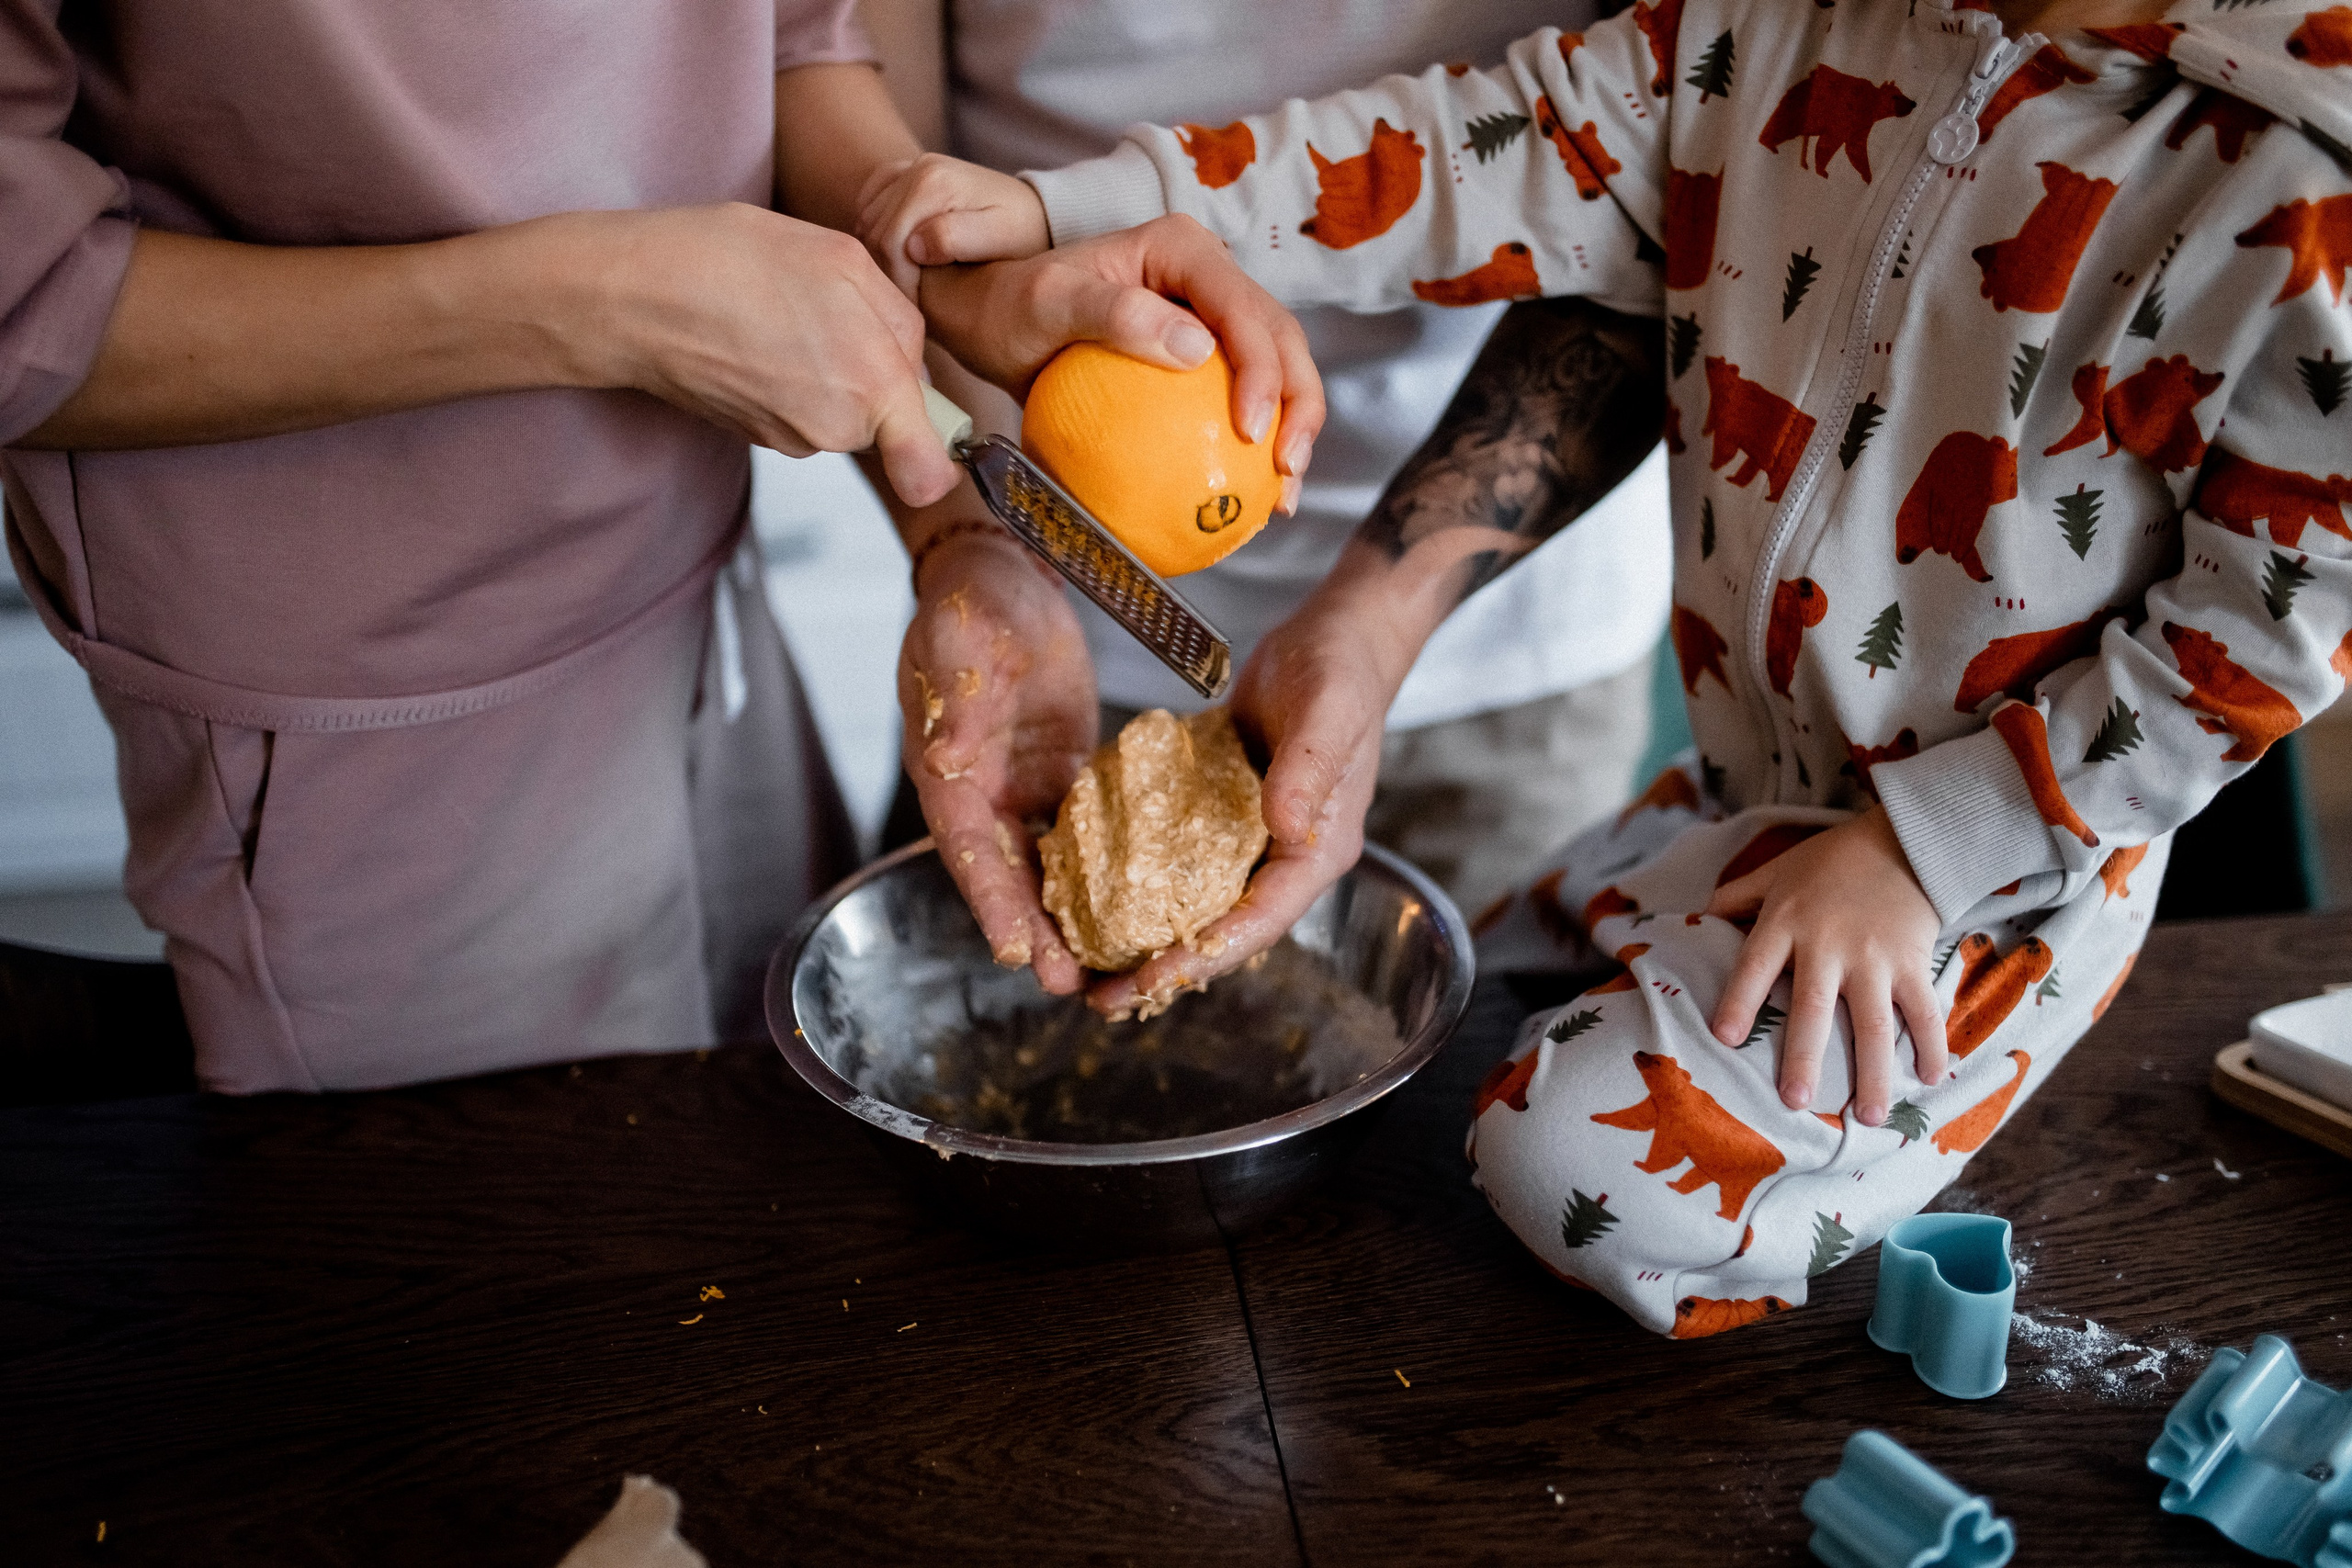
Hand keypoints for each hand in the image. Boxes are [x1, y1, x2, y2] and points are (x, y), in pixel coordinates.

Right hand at [559, 203, 958, 506]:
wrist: (635, 296)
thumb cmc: (732, 264)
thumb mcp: (843, 261)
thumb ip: (901, 321)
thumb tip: (913, 365)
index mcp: (872, 388)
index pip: (930, 473)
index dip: (940, 455)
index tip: (933, 427)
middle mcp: (837, 429)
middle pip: (889, 417)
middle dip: (877, 372)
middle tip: (832, 314)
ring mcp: (793, 438)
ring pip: (845, 411)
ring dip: (832, 368)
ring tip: (785, 316)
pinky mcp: (758, 436)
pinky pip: (802, 410)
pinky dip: (792, 376)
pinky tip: (759, 334)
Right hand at [856, 153, 1051, 295]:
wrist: (1036, 212)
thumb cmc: (1022, 234)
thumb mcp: (1000, 239)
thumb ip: (957, 239)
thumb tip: (913, 246)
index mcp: (935, 182)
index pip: (891, 241)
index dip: (899, 280)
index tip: (917, 308)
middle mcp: (918, 167)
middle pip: (876, 231)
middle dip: (890, 271)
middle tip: (912, 302)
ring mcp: (910, 167)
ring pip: (868, 220)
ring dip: (882, 255)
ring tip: (910, 283)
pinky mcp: (905, 174)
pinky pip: (869, 204)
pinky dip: (876, 231)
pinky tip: (899, 256)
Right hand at [898, 526, 1098, 994]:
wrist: (1003, 569)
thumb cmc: (972, 601)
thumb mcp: (963, 640)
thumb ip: (958, 702)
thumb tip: (949, 759)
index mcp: (947, 769)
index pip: (968, 850)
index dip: (992, 903)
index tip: (1017, 951)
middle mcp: (981, 791)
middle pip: (1006, 876)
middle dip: (1034, 932)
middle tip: (1068, 985)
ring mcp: (1021, 786)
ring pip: (1044, 866)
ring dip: (1069, 917)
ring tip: (1105, 966)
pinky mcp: (1059, 772)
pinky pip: (1080, 833)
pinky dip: (1100, 872)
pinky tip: (1135, 904)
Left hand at [918, 215, 1324, 493]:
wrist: (993, 320)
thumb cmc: (1011, 308)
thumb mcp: (1048, 304)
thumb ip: (1114, 314)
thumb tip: (1197, 348)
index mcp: (1183, 250)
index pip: (1245, 309)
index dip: (1263, 370)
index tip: (1249, 431)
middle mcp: (1208, 278)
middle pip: (1281, 338)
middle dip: (1298, 404)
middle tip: (1285, 470)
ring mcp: (1209, 317)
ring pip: (1277, 369)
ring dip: (1291, 430)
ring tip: (1282, 492)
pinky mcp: (1203, 359)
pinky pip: (1240, 398)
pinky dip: (1255, 446)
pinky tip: (1252, 496)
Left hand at [1088, 575, 1413, 1017]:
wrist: (1337, 638)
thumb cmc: (1342, 672)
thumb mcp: (1328, 712)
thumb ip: (1310, 768)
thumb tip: (1285, 826)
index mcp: (1317, 850)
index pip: (1259, 922)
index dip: (1205, 957)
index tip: (1152, 980)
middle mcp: (1283, 856)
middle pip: (1221, 932)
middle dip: (1164, 970)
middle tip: (1101, 1001)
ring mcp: (1251, 838)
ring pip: (1195, 905)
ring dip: (1145, 938)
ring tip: (1088, 969)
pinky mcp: (1222, 814)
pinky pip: (1179, 862)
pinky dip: (1140, 884)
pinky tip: (1091, 895)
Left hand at [1706, 806, 1948, 1126]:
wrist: (1904, 838)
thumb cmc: (1832, 860)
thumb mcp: (1777, 870)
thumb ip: (1737, 897)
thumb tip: (1696, 917)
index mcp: (1786, 922)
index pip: (1754, 966)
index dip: (1739, 1000)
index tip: (1725, 1038)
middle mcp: (1828, 945)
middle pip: (1811, 1007)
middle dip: (1803, 1056)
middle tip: (1793, 1101)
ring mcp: (1874, 957)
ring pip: (1872, 1023)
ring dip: (1873, 1074)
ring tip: (1867, 1118)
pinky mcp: (1914, 961)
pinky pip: (1923, 1010)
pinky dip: (1929, 1045)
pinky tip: (1929, 1079)